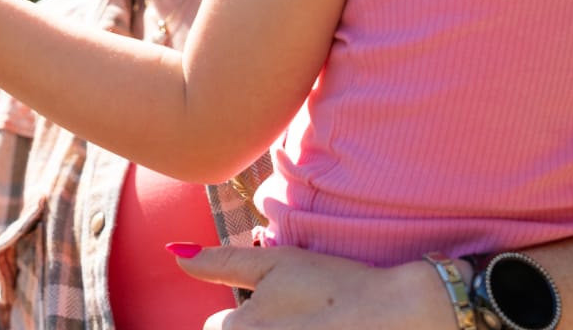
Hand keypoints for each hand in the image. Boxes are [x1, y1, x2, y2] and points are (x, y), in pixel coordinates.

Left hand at [174, 243, 452, 329]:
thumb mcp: (275, 264)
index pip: (216, 327)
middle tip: (304, 316)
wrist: (399, 316)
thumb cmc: (333, 285)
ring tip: (314, 322)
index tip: (285, 308)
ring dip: (282, 328)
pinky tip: (323, 329)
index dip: (245, 317)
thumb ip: (219, 262)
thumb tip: (173, 252)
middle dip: (260, 325)